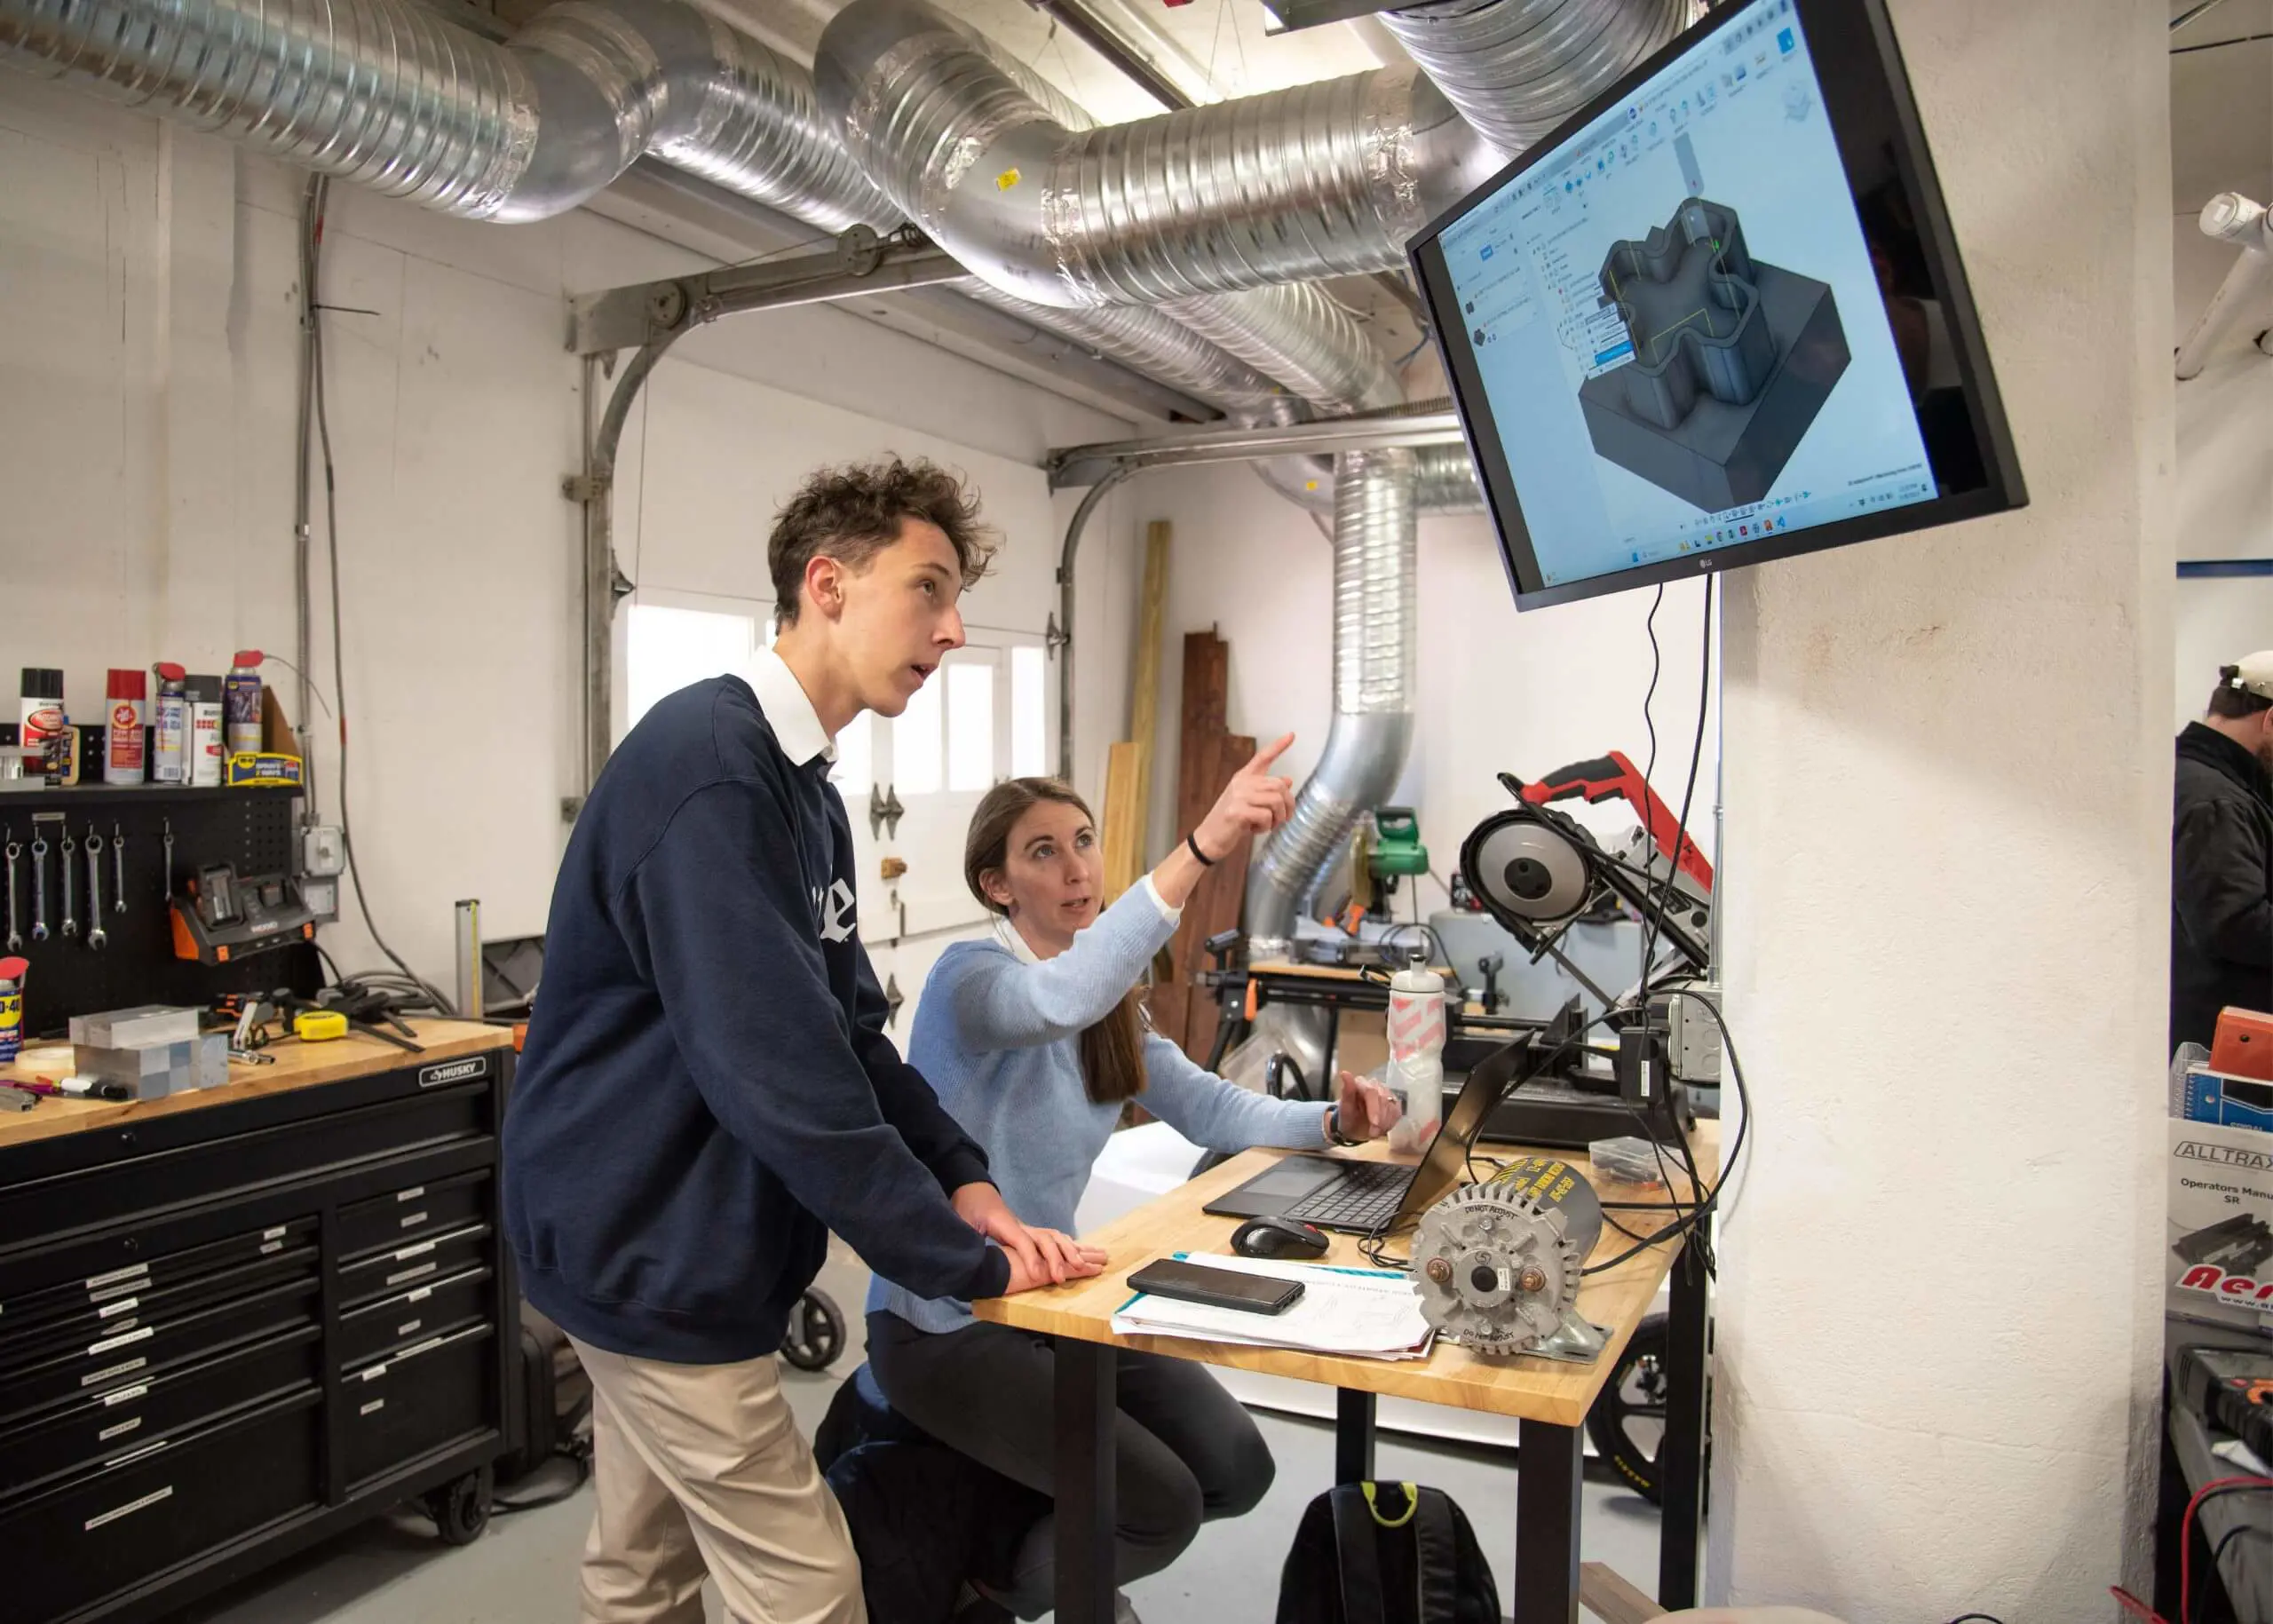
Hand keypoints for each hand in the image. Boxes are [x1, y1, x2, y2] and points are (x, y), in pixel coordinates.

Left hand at [954, 1184, 1105, 1288]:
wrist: (971, 1186)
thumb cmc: (965, 1205)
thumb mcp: (960, 1222)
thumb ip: (966, 1238)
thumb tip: (967, 1255)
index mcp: (1002, 1222)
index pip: (1021, 1240)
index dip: (1030, 1257)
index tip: (1037, 1275)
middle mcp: (1018, 1223)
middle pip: (1044, 1238)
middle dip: (1055, 1257)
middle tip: (1061, 1277)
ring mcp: (1024, 1225)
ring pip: (1052, 1236)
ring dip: (1067, 1250)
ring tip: (1081, 1265)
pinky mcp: (1025, 1229)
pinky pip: (1050, 1237)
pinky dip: (1065, 1245)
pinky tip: (1076, 1253)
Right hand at [1192, 733, 1296, 861]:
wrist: (1209, 838)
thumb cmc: (1232, 821)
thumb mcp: (1250, 802)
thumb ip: (1267, 791)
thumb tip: (1288, 780)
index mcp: (1244, 777)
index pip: (1263, 757)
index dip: (1278, 746)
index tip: (1292, 735)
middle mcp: (1241, 783)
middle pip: (1279, 786)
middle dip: (1287, 806)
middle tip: (1283, 819)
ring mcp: (1238, 796)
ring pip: (1276, 802)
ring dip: (1278, 818)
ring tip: (1268, 825)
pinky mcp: (1237, 811)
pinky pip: (1266, 817)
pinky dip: (1266, 827)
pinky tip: (1254, 830)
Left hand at [1331, 1071, 1401, 1140]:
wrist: (1355, 1127)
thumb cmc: (1348, 1117)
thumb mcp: (1345, 1108)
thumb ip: (1347, 1091)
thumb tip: (1344, 1073)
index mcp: (1361, 1083)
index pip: (1371, 1092)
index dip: (1374, 1108)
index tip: (1374, 1123)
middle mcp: (1375, 1085)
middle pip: (1384, 1099)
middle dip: (1380, 1119)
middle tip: (1373, 1133)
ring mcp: (1386, 1093)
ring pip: (1392, 1106)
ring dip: (1385, 1123)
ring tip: (1375, 1132)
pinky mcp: (1394, 1102)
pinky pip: (1397, 1112)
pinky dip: (1390, 1123)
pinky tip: (1382, 1128)